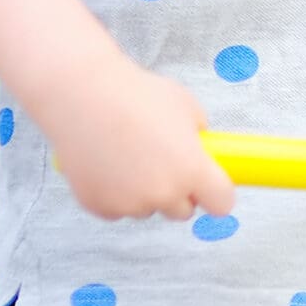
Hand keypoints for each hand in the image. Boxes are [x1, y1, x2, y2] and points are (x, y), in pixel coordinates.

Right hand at [38, 54, 237, 221]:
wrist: (83, 95)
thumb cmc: (136, 94)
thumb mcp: (184, 105)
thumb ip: (198, 134)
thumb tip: (201, 150)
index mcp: (192, 169)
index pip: (222, 204)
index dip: (217, 194)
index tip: (210, 185)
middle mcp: (163, 193)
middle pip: (183, 211)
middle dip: (178, 192)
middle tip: (162, 162)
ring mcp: (130, 203)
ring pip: (147, 208)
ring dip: (143, 192)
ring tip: (127, 154)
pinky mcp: (100, 206)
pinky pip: (117, 208)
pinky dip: (114, 193)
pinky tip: (106, 163)